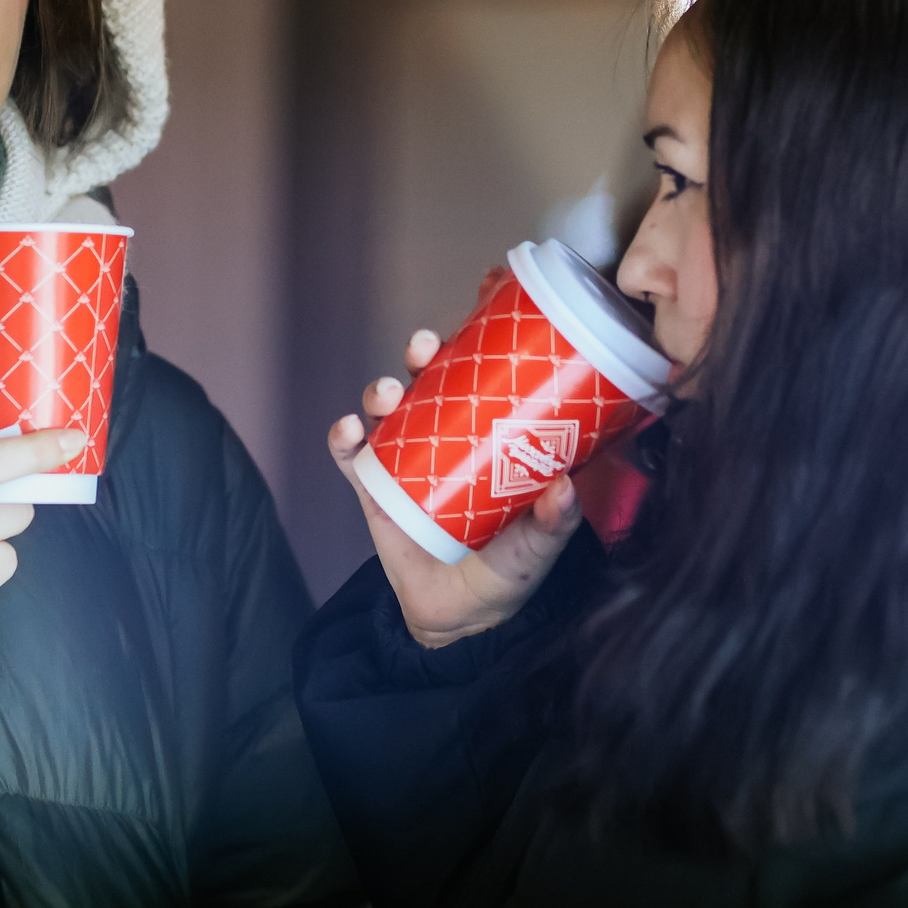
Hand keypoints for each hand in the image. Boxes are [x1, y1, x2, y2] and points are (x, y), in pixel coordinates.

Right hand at [332, 330, 583, 649]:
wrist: (462, 618)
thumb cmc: (508, 569)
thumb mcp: (539, 545)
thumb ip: (554, 522)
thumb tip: (563, 488)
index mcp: (490, 429)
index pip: (486, 366)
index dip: (482, 325)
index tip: (487, 289)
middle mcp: (445, 431)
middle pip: (429, 374)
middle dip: (423, 349)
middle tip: (426, 346)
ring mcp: (406, 455)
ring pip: (387, 404)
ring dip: (382, 387)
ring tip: (389, 392)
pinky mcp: (372, 487)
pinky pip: (349, 454)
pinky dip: (343, 436)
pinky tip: (348, 428)